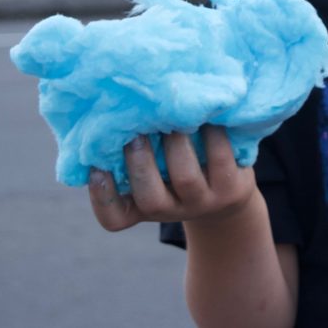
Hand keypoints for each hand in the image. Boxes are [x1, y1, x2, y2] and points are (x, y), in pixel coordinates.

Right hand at [88, 125, 256, 231]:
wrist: (228, 191)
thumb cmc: (176, 167)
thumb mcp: (153, 166)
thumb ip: (133, 147)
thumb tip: (109, 108)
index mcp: (142, 207)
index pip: (115, 218)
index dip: (102, 197)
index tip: (95, 167)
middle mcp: (172, 210)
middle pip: (151, 199)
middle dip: (140, 162)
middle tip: (135, 131)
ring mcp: (203, 202)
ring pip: (186, 177)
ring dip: (175, 143)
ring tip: (171, 114)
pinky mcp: (232, 188)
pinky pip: (220, 158)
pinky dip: (211, 133)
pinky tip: (204, 111)